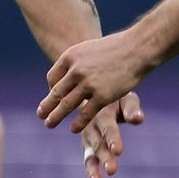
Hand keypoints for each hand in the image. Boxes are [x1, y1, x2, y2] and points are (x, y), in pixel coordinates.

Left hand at [39, 30, 157, 131]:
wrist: (138, 48)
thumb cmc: (117, 48)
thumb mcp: (90, 49)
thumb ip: (79, 62)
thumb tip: (71, 72)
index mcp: (70, 56)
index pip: (53, 77)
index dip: (51, 89)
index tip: (53, 97)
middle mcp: (76, 70)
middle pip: (56, 93)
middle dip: (47, 106)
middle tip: (40, 115)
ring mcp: (88, 84)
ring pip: (66, 105)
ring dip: (56, 117)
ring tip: (49, 124)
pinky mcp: (102, 96)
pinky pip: (85, 113)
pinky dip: (78, 123)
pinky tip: (73, 129)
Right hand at [79, 92, 144, 177]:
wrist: (94, 94)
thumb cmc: (117, 99)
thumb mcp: (125, 99)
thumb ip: (132, 109)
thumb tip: (139, 119)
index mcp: (101, 113)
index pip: (108, 128)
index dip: (112, 139)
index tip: (118, 151)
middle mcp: (90, 126)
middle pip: (98, 144)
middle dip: (104, 158)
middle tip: (112, 170)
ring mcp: (87, 138)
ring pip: (89, 156)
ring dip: (93, 170)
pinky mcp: (87, 147)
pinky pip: (88, 161)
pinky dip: (92, 174)